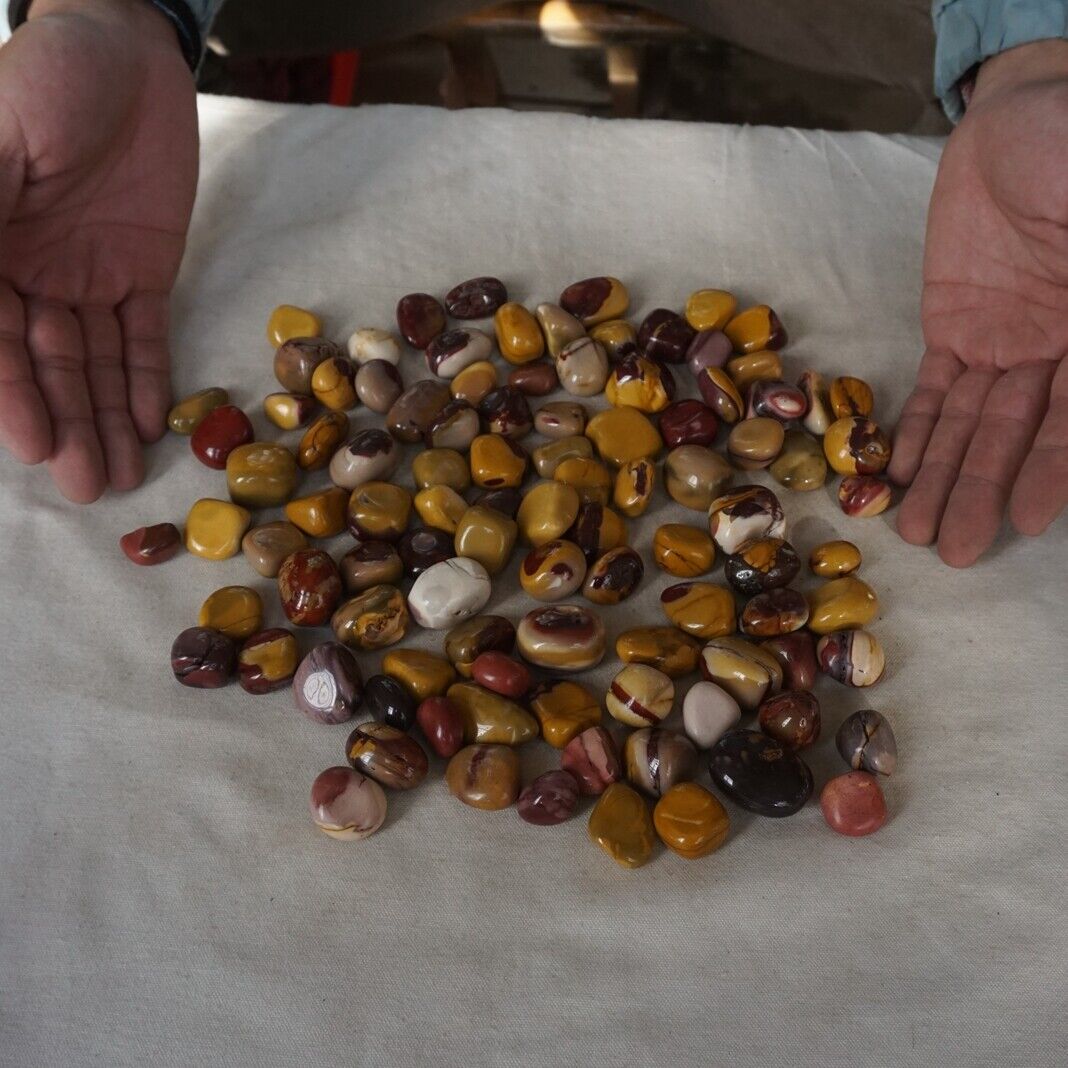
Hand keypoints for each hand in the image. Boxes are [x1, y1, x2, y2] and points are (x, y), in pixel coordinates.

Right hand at [0, 0, 196, 501]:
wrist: (126, 52)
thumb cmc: (45, 82)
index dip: (11, 392)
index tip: (33, 445)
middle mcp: (28, 275)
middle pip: (45, 363)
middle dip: (67, 423)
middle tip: (88, 485)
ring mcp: (86, 277)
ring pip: (94, 361)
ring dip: (105, 418)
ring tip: (119, 474)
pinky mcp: (142, 272)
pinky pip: (143, 335)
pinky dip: (146, 379)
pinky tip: (148, 424)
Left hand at [890, 40, 1067, 565]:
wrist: (1020, 122)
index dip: (1053, 466)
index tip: (1027, 518)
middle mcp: (1058, 350)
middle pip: (1019, 433)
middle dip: (985, 490)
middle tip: (958, 550)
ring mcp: (1005, 342)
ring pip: (973, 421)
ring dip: (945, 476)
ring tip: (919, 531)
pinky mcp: (955, 327)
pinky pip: (938, 389)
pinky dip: (921, 432)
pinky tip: (904, 476)